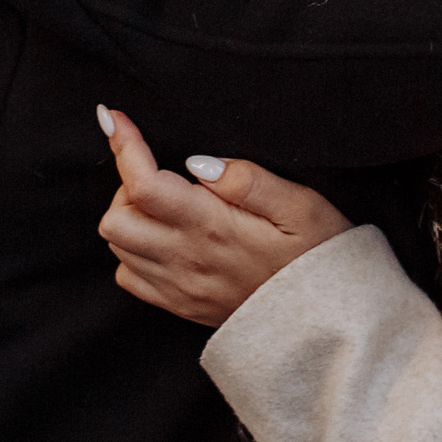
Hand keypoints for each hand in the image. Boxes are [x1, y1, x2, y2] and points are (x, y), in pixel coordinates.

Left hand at [96, 107, 351, 325]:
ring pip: (118, 247)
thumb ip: (247, 180)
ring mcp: (179, 288)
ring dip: (131, 217)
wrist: (325, 324)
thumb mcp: (301, 206)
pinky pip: (130, 277)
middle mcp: (185, 261)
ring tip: (170, 204)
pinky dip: (134, 251)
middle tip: (165, 174)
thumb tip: (196, 163)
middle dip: (127, 186)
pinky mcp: (181, 305)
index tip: (115, 118)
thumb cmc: (319, 256)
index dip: (123, 146)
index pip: (143, 185)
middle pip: (115, 220)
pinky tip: (166, 238)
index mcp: (212, 228)